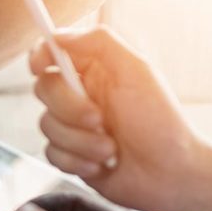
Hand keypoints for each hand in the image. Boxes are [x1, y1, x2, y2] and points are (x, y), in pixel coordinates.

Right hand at [30, 26, 208, 210]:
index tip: (40, 66)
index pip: (52, 53)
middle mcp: (81, 95)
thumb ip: (99, 43)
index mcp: (95, 70)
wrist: (172, 176)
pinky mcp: (72, 155)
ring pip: (46, 125)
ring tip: (111, 149)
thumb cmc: (161, 123)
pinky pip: (52, 154)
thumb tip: (58, 35)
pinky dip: (77, 161)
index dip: (40, 57)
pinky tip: (102, 166)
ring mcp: (75, 126)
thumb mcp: (137, 71)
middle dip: (70, 109)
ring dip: (80, 141)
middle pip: (44, 89)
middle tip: (100, 120)